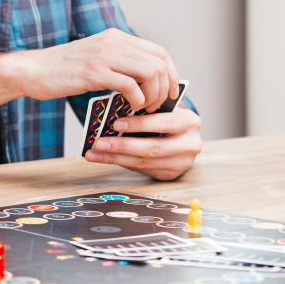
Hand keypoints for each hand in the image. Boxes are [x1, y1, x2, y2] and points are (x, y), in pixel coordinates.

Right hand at [15, 29, 178, 111]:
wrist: (32, 70)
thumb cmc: (62, 70)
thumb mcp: (95, 57)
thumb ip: (118, 61)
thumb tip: (145, 79)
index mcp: (115, 36)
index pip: (158, 51)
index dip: (171, 73)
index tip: (170, 92)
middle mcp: (112, 42)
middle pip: (159, 61)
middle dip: (165, 87)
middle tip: (157, 104)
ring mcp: (103, 56)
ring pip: (150, 72)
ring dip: (153, 95)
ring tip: (143, 107)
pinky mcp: (94, 72)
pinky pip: (130, 86)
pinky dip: (137, 100)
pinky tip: (130, 107)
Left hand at [86, 105, 201, 180]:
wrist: (182, 135)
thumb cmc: (165, 116)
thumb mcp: (161, 109)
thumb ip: (144, 111)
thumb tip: (110, 118)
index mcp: (190, 122)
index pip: (163, 123)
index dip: (139, 124)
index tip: (115, 124)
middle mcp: (190, 144)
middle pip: (153, 148)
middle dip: (122, 146)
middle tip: (98, 143)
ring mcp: (183, 162)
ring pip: (145, 162)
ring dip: (115, 158)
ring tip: (94, 153)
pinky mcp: (172, 174)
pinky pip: (143, 169)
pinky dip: (122, 162)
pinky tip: (104, 158)